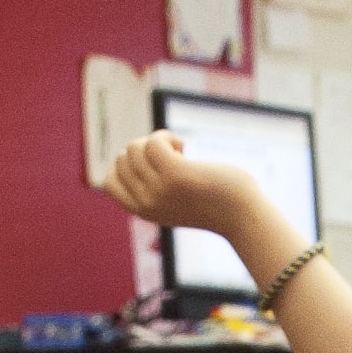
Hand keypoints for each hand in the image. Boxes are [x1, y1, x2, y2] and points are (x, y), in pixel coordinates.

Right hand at [106, 130, 257, 238]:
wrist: (243, 216)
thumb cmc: (214, 203)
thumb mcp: (175, 201)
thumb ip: (152, 186)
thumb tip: (132, 151)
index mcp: (143, 211)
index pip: (108, 182)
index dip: (125, 165)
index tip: (152, 166)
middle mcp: (146, 203)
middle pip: (122, 159)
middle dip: (143, 149)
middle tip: (171, 158)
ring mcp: (158, 190)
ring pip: (135, 148)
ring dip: (156, 141)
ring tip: (180, 152)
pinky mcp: (174, 175)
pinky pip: (153, 142)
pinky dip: (166, 136)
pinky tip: (184, 147)